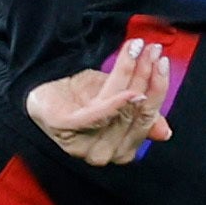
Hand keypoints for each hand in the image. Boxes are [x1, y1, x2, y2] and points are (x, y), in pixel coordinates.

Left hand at [26, 38, 177, 166]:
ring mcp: (83, 145)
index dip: (158, 90)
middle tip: (152, 51)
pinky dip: (114, 104)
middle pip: (135, 113)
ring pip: (119, 110)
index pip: (148, 120)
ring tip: (136, 50)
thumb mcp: (117, 101)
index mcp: (121, 150)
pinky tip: (127, 92)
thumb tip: (165, 132)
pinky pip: (96, 117)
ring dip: (131, 76)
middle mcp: (104, 153)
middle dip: (146, 78)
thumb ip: (141, 115)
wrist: (40, 89)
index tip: (163, 62)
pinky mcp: (66, 129)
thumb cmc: (81, 98)